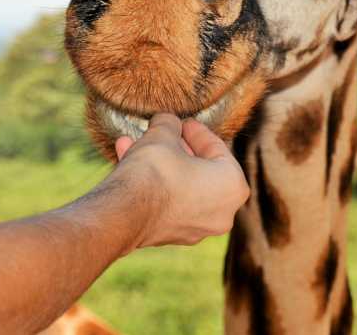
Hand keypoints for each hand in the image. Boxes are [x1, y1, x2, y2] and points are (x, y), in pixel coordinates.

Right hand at [111, 114, 248, 250]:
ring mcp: (196, 228)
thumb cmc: (154, 171)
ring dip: (160, 162)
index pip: (217, 149)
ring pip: (179, 185)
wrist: (123, 213)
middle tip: (164, 132)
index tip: (183, 122)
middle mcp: (221, 213)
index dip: (197, 131)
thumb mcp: (164, 135)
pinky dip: (152, 183)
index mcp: (233, 186)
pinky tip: (127, 159)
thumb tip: (167, 121)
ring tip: (137, 142)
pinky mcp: (170, 235)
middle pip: (199, 169)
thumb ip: (170, 124)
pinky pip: (166, 201)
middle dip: (177, 148)